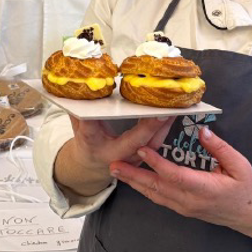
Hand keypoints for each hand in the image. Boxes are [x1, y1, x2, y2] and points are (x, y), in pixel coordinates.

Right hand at [55, 116, 174, 197]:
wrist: (94, 163)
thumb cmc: (87, 141)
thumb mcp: (78, 125)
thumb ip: (78, 109)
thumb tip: (78, 87)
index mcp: (94, 144)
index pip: (94, 131)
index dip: (100, 120)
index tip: (111, 110)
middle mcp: (116, 155)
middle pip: (135, 142)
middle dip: (150, 127)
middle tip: (161, 110)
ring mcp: (133, 159)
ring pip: (152, 144)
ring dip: (164, 126)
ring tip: (173, 107)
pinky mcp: (144, 157)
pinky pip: (157, 142)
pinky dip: (165, 127)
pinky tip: (173, 113)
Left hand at [112, 126, 251, 231]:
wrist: (249, 215)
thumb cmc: (245, 188)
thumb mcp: (240, 165)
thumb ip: (220, 148)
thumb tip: (202, 131)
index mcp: (205, 189)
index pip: (176, 176)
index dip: (157, 163)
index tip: (142, 149)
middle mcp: (190, 201)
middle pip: (158, 187)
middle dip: (134, 175)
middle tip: (114, 165)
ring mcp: (184, 207)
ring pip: (155, 195)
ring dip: (134, 182)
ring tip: (116, 170)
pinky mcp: (182, 209)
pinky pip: (159, 198)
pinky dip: (144, 189)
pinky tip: (132, 180)